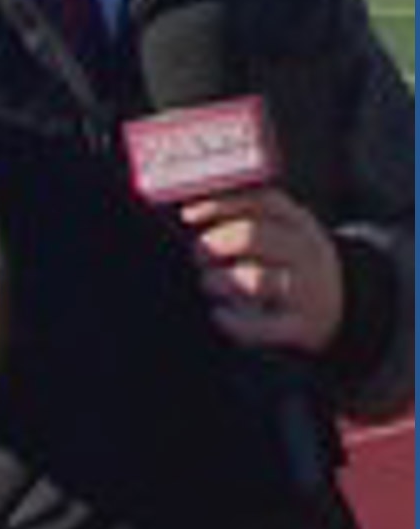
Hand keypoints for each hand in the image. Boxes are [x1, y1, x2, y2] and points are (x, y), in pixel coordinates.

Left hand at [180, 187, 344, 354]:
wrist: (341, 309)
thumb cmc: (289, 264)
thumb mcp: (281, 233)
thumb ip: (245, 219)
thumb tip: (190, 213)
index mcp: (299, 222)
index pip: (263, 201)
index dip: (222, 204)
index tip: (188, 214)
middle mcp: (306, 252)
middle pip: (255, 236)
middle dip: (218, 242)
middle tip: (198, 253)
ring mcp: (306, 290)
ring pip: (256, 279)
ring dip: (221, 280)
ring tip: (209, 282)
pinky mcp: (302, 327)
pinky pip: (263, 326)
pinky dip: (236, 323)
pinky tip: (219, 315)